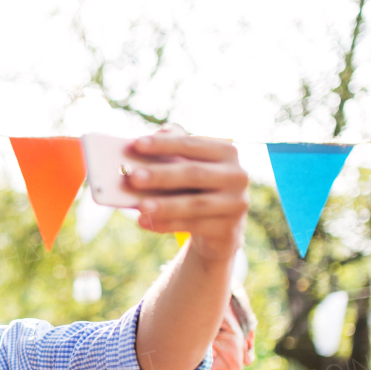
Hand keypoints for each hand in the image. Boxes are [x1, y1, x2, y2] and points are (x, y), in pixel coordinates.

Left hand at [126, 127, 248, 262]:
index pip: (191, 144)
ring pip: (195, 204)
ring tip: (139, 206)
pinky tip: (144, 222)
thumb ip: (170, 150)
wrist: (218, 226)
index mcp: (226, 152)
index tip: (136, 144)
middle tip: (133, 177)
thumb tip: (144, 140)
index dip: (164, 144)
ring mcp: (236, 203)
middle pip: (194, 173)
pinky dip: (166, 224)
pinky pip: (193, 226)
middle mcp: (237, 175)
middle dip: (162, 175)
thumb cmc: (195, 188)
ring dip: (165, 205)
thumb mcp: (186, 166)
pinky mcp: (228, 229)